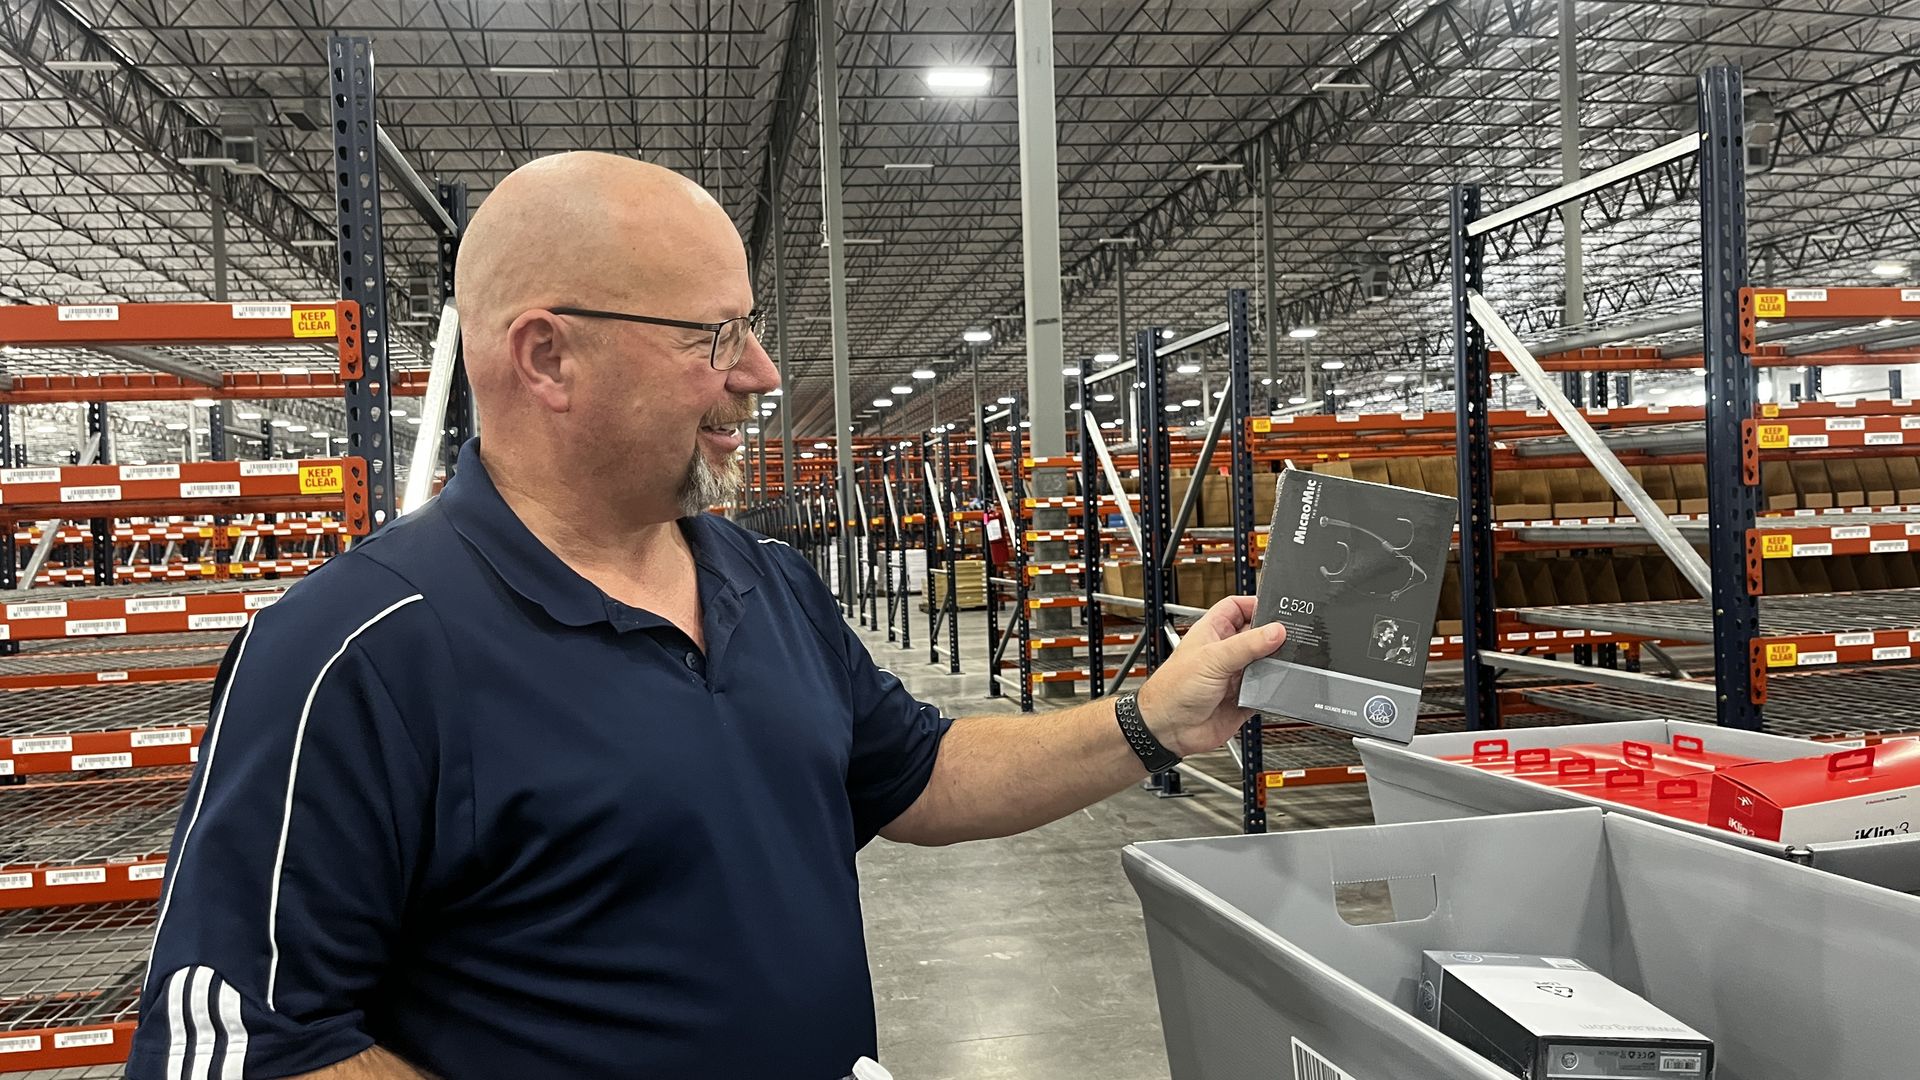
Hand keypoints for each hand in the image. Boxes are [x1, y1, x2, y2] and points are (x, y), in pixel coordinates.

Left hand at [1135, 596, 1285, 757]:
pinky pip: (1267, 690)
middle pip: (1257, 635)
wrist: (1169, 729)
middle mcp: (1226, 652)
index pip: (1238, 607)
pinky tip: (1275, 686)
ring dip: (1275, 664)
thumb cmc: (1173, 689)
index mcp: (1213, 632)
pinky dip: (1273, 688)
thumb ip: (1246, 644)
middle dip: (1273, 636)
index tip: (1276, 608)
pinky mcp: (1244, 697)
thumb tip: (1276, 631)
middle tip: (1290, 637)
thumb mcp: (1212, 658)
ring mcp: (1235, 675)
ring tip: (1283, 662)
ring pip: (1265, 663)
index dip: (1255, 604)